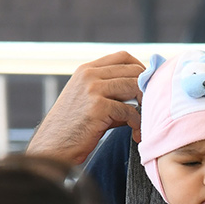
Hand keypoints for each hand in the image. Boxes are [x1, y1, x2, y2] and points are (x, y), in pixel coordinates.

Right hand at [26, 51, 145, 164]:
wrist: (54, 147)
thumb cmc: (74, 128)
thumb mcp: (90, 101)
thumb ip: (112, 92)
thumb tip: (144, 92)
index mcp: (86, 70)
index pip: (123, 56)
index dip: (140, 69)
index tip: (147, 86)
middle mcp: (89, 75)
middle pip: (133, 70)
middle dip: (147, 88)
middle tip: (150, 107)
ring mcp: (93, 89)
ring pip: (134, 86)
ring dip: (145, 105)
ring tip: (143, 122)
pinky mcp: (98, 107)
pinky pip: (130, 110)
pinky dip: (137, 122)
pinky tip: (135, 133)